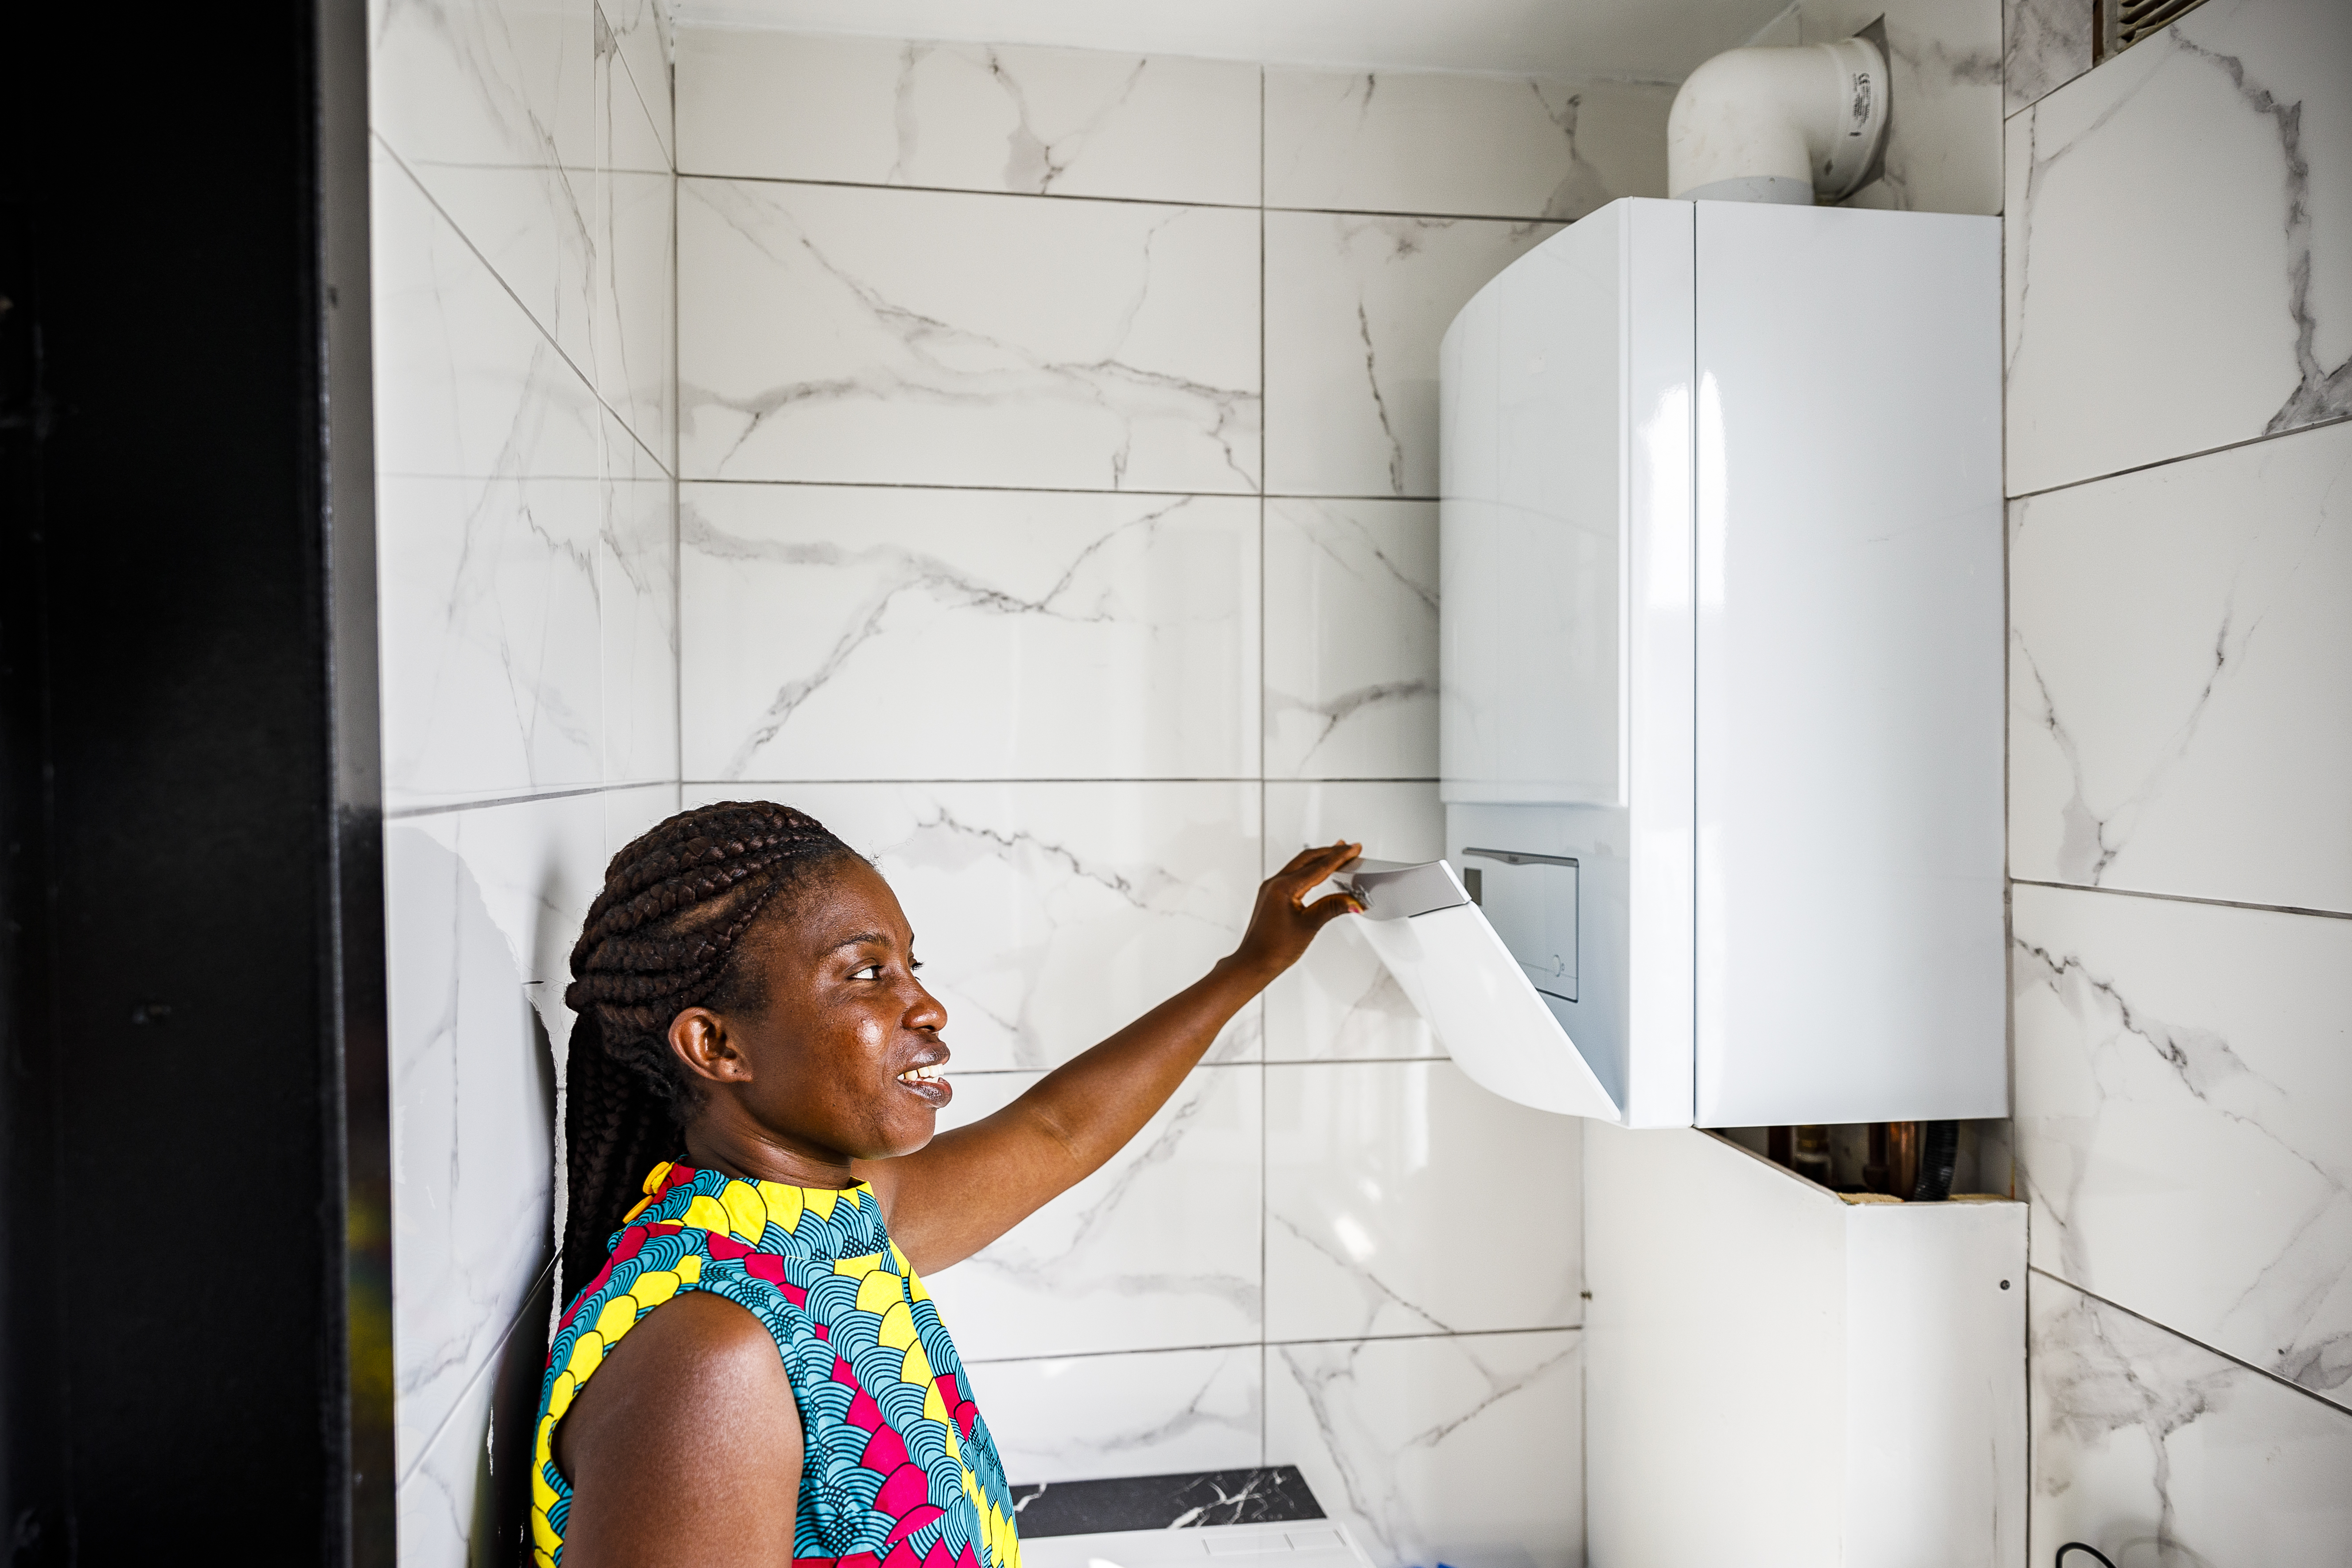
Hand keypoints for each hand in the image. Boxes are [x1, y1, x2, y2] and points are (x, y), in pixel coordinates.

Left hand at [1226, 841, 1365, 982]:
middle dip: (1330, 852)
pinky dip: (1309, 869)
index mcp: (1283, 887)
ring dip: (1319, 859)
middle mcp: (1274, 884)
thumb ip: (1332, 908)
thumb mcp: (1309, 926)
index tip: (1354, 849)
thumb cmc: (1274, 949)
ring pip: (1299, 865)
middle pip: (1308, 859)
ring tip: (1336, 854)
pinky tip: (1317, 871)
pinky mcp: (1271, 896)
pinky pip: (1293, 875)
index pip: (1319, 867)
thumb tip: (1352, 901)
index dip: (1339, 857)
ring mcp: (1271, 889)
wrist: (1253, 963)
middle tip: (1349, 848)